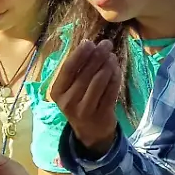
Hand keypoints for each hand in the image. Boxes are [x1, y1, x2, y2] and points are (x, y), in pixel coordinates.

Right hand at [48, 39, 120, 155]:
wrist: (90, 132)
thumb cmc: (80, 103)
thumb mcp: (71, 90)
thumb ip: (77, 71)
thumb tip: (90, 45)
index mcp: (58, 92)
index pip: (68, 69)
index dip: (80, 54)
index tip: (89, 42)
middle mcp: (69, 101)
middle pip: (85, 73)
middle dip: (97, 56)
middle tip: (107, 44)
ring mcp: (85, 109)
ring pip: (99, 81)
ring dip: (108, 65)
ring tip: (112, 56)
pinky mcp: (102, 114)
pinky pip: (111, 91)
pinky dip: (115, 77)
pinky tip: (117, 68)